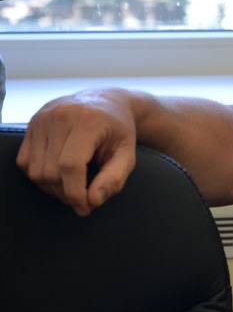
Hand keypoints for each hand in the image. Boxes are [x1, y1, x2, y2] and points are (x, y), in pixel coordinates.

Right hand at [17, 88, 137, 215]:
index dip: (75, 193)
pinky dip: (39, 176)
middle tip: (82, 200)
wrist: (108, 103)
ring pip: (35, 170)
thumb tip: (93, 201)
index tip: (85, 208)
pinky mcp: (31, 124)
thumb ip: (114, 179)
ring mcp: (42, 118)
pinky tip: (59, 176)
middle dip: (66, 194)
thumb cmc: (119, 131)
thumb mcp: (127, 155)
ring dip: (52, 188)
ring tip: (72, 188)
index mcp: (87, 121)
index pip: (70, 165)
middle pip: (51, 171)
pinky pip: (25, 162)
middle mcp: (60, 116)